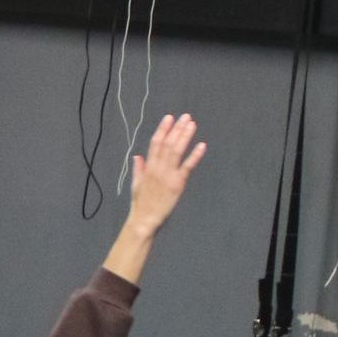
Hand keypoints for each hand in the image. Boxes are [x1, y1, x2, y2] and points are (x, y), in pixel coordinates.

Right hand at [127, 113, 205, 236]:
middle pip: (168, 144)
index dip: (163, 129)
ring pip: (176, 151)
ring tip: (192, 124)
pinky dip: (194, 155)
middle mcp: (158, 169)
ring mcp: (168, 176)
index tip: (169, 118)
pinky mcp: (177, 184)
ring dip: (185, 137)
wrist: (144, 220)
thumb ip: (138, 169)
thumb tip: (138, 156)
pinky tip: (201, 145)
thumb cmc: (141, 204)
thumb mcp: (136, 185)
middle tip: (185, 117)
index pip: (155, 143)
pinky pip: (187, 167)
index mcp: (148, 168)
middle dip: (177, 129)